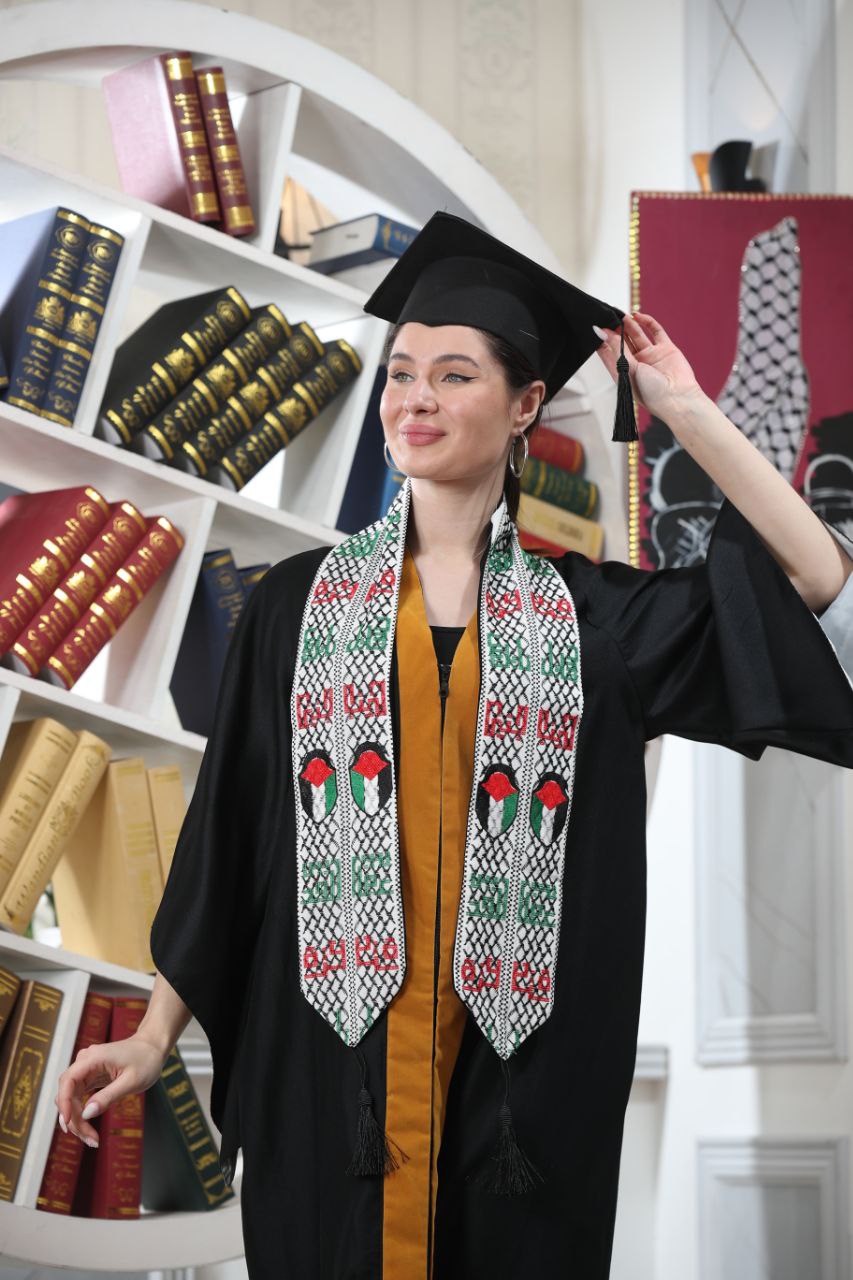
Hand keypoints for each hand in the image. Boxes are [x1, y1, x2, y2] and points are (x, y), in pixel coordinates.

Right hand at [55, 1032, 167, 1146]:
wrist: (153, 1047)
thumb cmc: (146, 1060)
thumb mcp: (131, 1081)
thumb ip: (108, 1097)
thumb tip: (86, 1114)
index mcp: (93, 1058)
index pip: (68, 1080)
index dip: (64, 1102)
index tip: (68, 1122)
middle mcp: (85, 1061)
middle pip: (67, 1093)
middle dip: (74, 1118)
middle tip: (90, 1139)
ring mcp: (87, 1069)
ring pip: (71, 1098)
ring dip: (77, 1119)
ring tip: (92, 1139)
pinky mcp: (91, 1077)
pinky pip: (79, 1097)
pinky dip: (82, 1113)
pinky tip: (88, 1128)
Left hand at [596, 312, 704, 420]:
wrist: (678, 398)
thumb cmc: (651, 393)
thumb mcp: (629, 370)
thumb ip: (616, 349)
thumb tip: (603, 333)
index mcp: (624, 373)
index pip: (609, 354)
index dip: (603, 341)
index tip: (596, 328)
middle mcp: (637, 364)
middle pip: (622, 342)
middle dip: (615, 330)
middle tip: (608, 317)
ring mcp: (651, 356)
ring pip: (637, 335)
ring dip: (628, 325)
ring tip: (620, 315)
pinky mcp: (666, 349)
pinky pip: (655, 332)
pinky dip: (647, 322)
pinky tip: (638, 316)